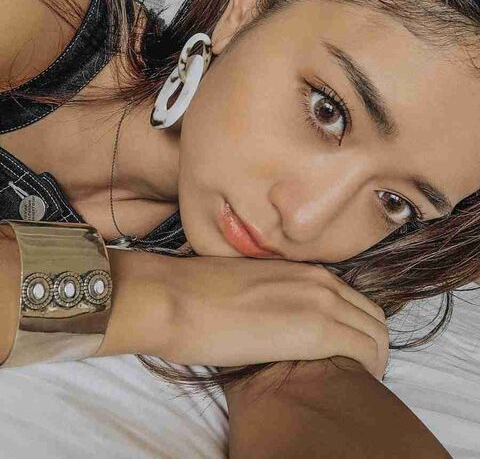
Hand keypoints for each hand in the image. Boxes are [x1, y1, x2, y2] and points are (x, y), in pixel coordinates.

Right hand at [160, 255, 388, 379]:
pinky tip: (345, 386)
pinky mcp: (315, 328)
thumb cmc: (196, 295)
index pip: (354, 300)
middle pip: (373, 316)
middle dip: (372, 346)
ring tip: (353, 383)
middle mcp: (318, 280)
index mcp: (302, 270)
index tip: (345, 354)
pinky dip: (367, 370)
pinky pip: (366, 351)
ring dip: (373, 359)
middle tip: (355, 373)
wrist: (175, 297)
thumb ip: (276, 297)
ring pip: (377, 333)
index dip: (356, 329)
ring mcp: (319, 301)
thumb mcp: (247, 287)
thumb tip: (279, 321)